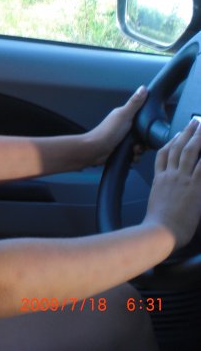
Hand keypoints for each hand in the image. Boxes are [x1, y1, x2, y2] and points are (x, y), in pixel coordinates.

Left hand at [84, 86, 147, 165]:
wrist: (94, 151)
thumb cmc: (107, 132)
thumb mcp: (123, 115)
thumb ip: (134, 103)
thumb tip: (143, 88)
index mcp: (125, 116)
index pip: (143, 117)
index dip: (149, 123)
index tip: (151, 129)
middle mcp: (124, 126)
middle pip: (144, 133)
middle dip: (145, 141)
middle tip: (140, 144)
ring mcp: (123, 139)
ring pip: (140, 144)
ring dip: (140, 150)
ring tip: (134, 151)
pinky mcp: (121, 150)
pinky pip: (134, 153)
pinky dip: (134, 156)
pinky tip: (132, 157)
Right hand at [144, 120, 200, 249]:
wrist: (160, 230)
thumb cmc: (158, 224)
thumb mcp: (157, 204)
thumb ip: (163, 194)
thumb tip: (168, 194)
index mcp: (159, 180)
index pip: (163, 156)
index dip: (170, 143)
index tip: (176, 135)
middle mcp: (170, 176)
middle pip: (176, 149)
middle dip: (186, 134)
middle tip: (193, 123)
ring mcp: (182, 180)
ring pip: (189, 152)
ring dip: (197, 137)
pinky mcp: (194, 187)